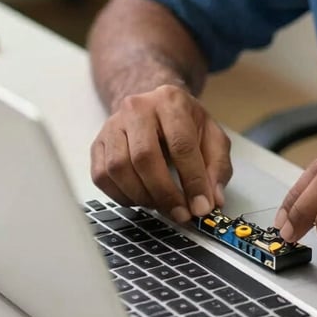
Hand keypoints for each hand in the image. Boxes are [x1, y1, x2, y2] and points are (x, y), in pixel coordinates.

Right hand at [90, 85, 231, 221]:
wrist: (155, 107)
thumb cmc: (185, 124)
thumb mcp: (212, 137)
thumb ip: (217, 167)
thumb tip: (213, 199)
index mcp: (171, 102)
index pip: (181, 144)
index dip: (192, 180)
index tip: (201, 206)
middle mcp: (137, 109)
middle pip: (145, 156)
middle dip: (165, 193)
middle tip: (180, 213)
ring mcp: (113, 125)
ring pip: (119, 168)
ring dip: (142, 196)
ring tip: (161, 205)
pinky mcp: (98, 144)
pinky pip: (101, 176)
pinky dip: (121, 195)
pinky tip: (140, 198)